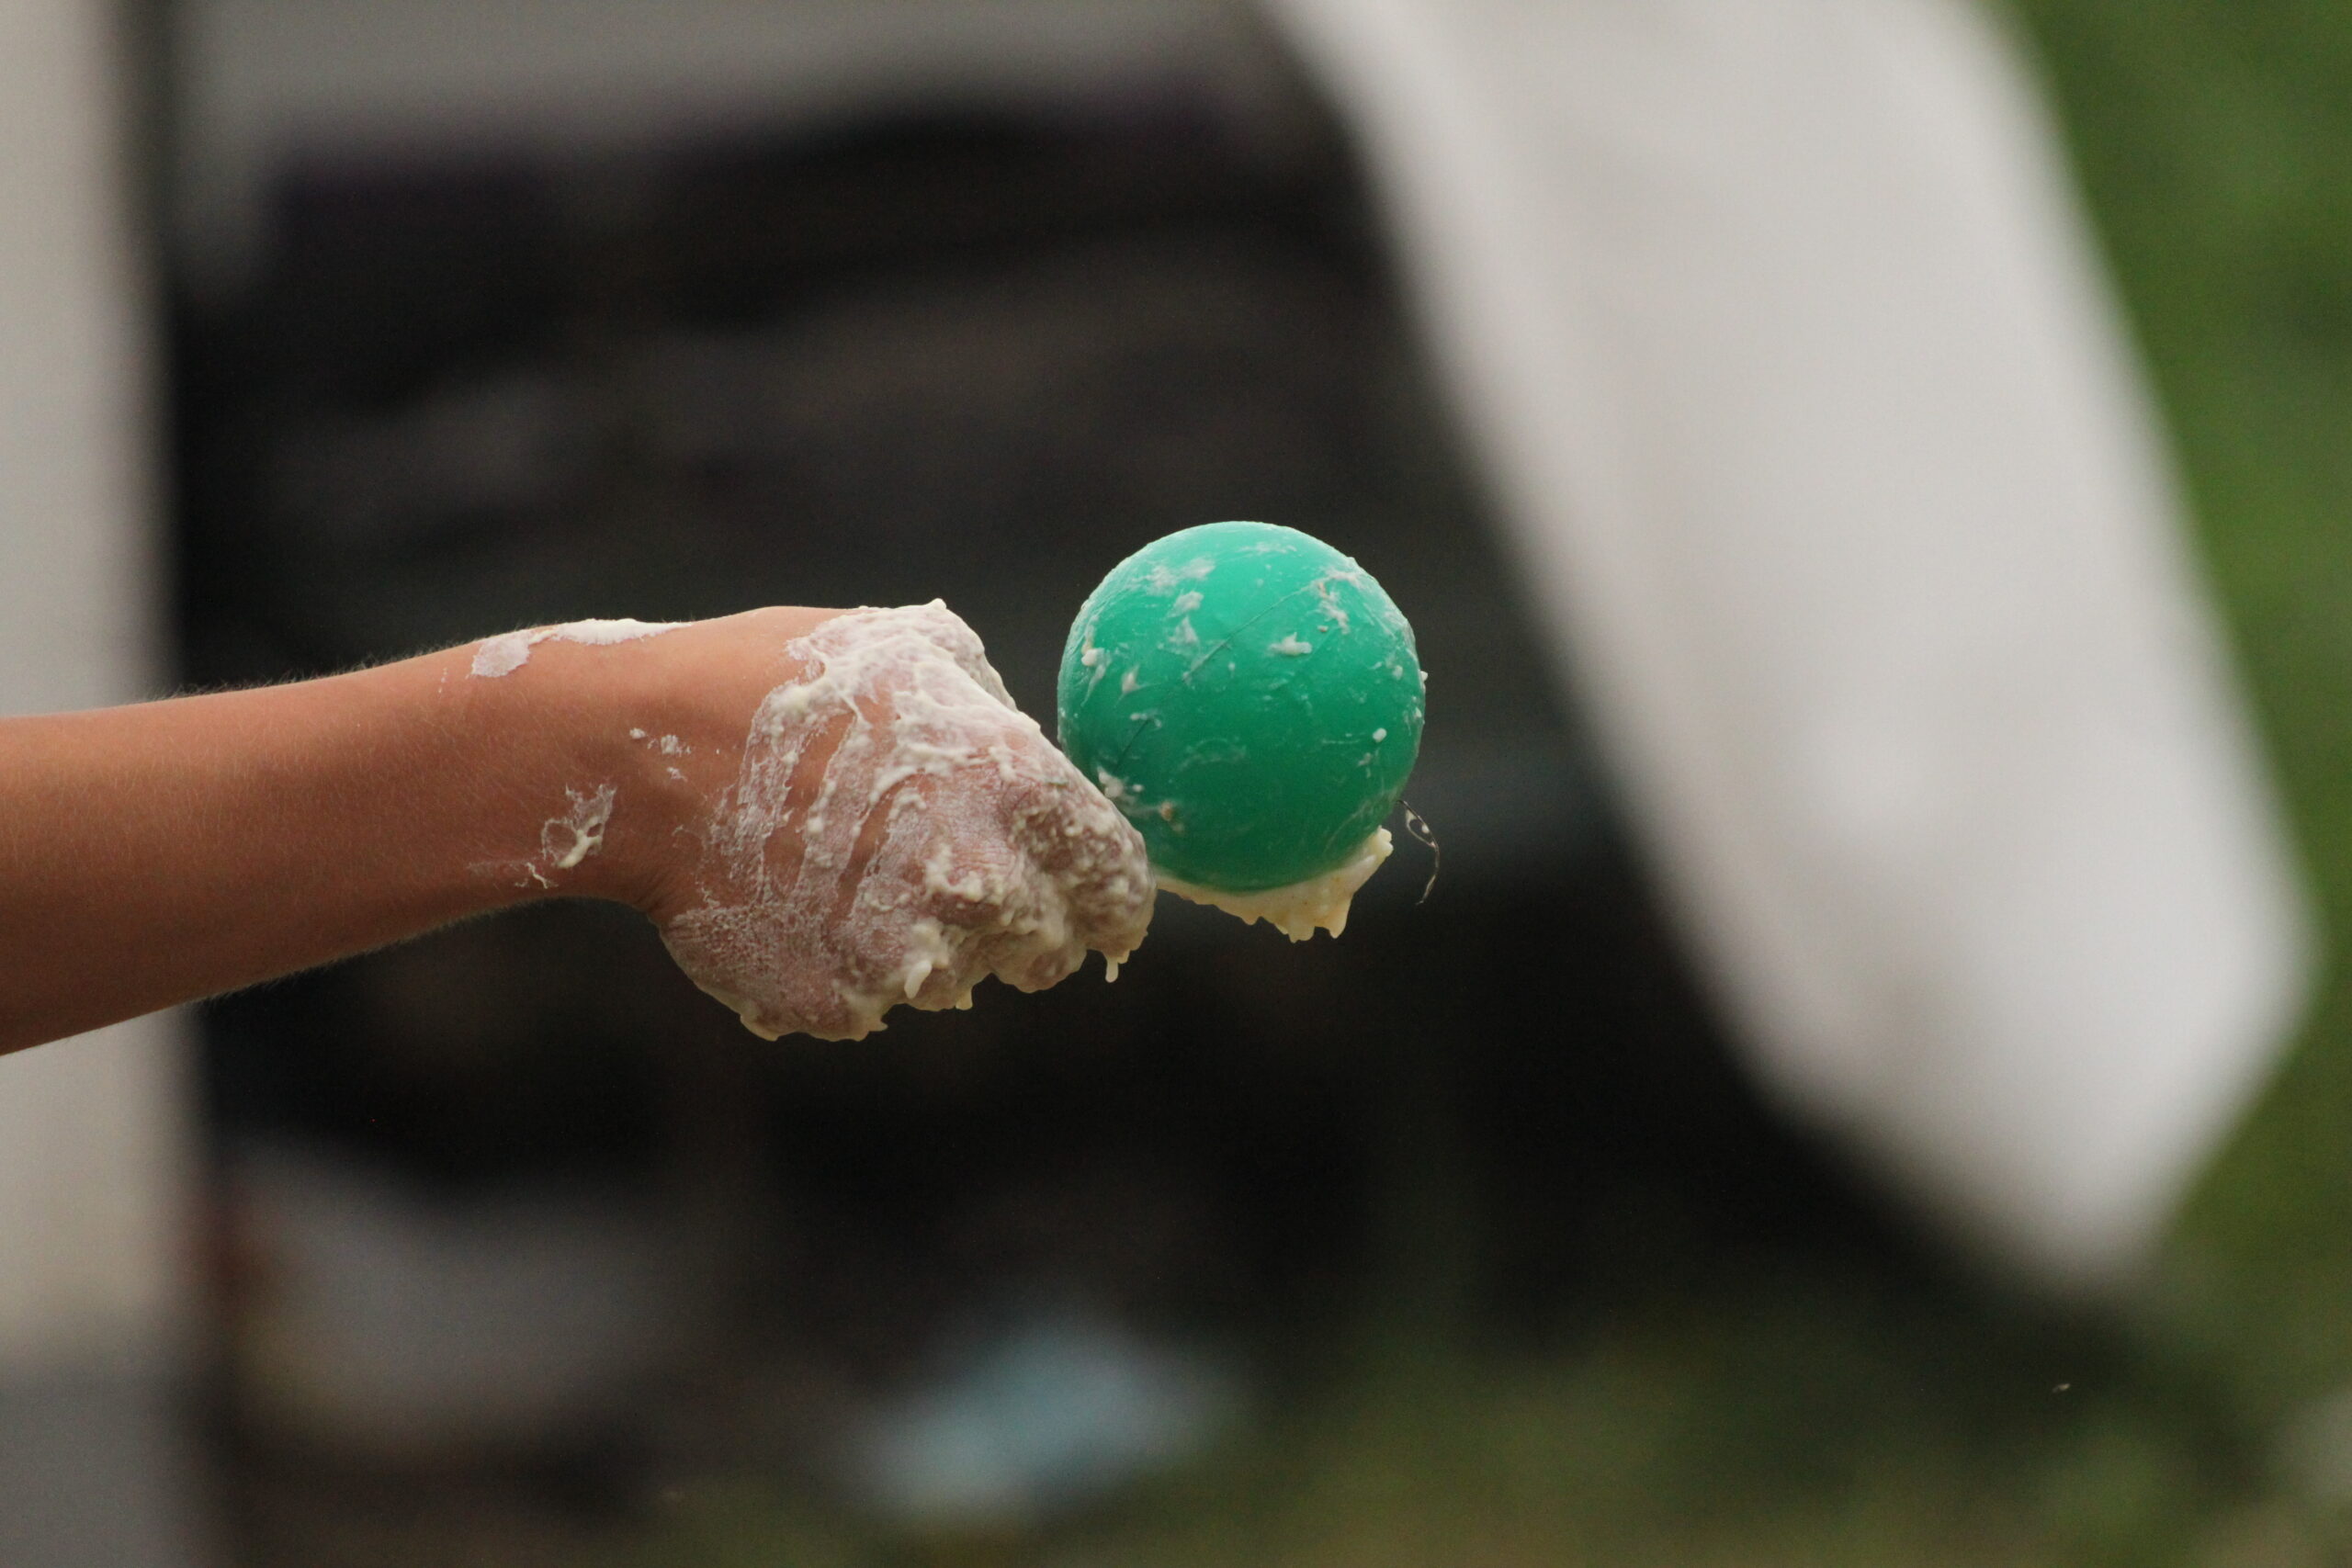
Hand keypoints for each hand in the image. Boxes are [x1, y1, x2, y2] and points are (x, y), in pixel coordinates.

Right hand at [579, 603, 1154, 1040]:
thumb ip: (1000, 714)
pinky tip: (797, 901)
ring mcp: (908, 956)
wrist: (638, 754)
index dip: (1115, 901)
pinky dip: (848, 967)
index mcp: (1017, 789)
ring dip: (926, 943)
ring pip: (958, 980)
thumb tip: (1043, 759)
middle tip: (952, 876)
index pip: (1120, 886)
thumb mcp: (914, 651)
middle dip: (1018, 924)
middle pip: (1047, 950)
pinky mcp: (840, 1005)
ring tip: (848, 869)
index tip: (1102, 908)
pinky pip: (874, 1001)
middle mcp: (979, 884)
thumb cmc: (778, 681)